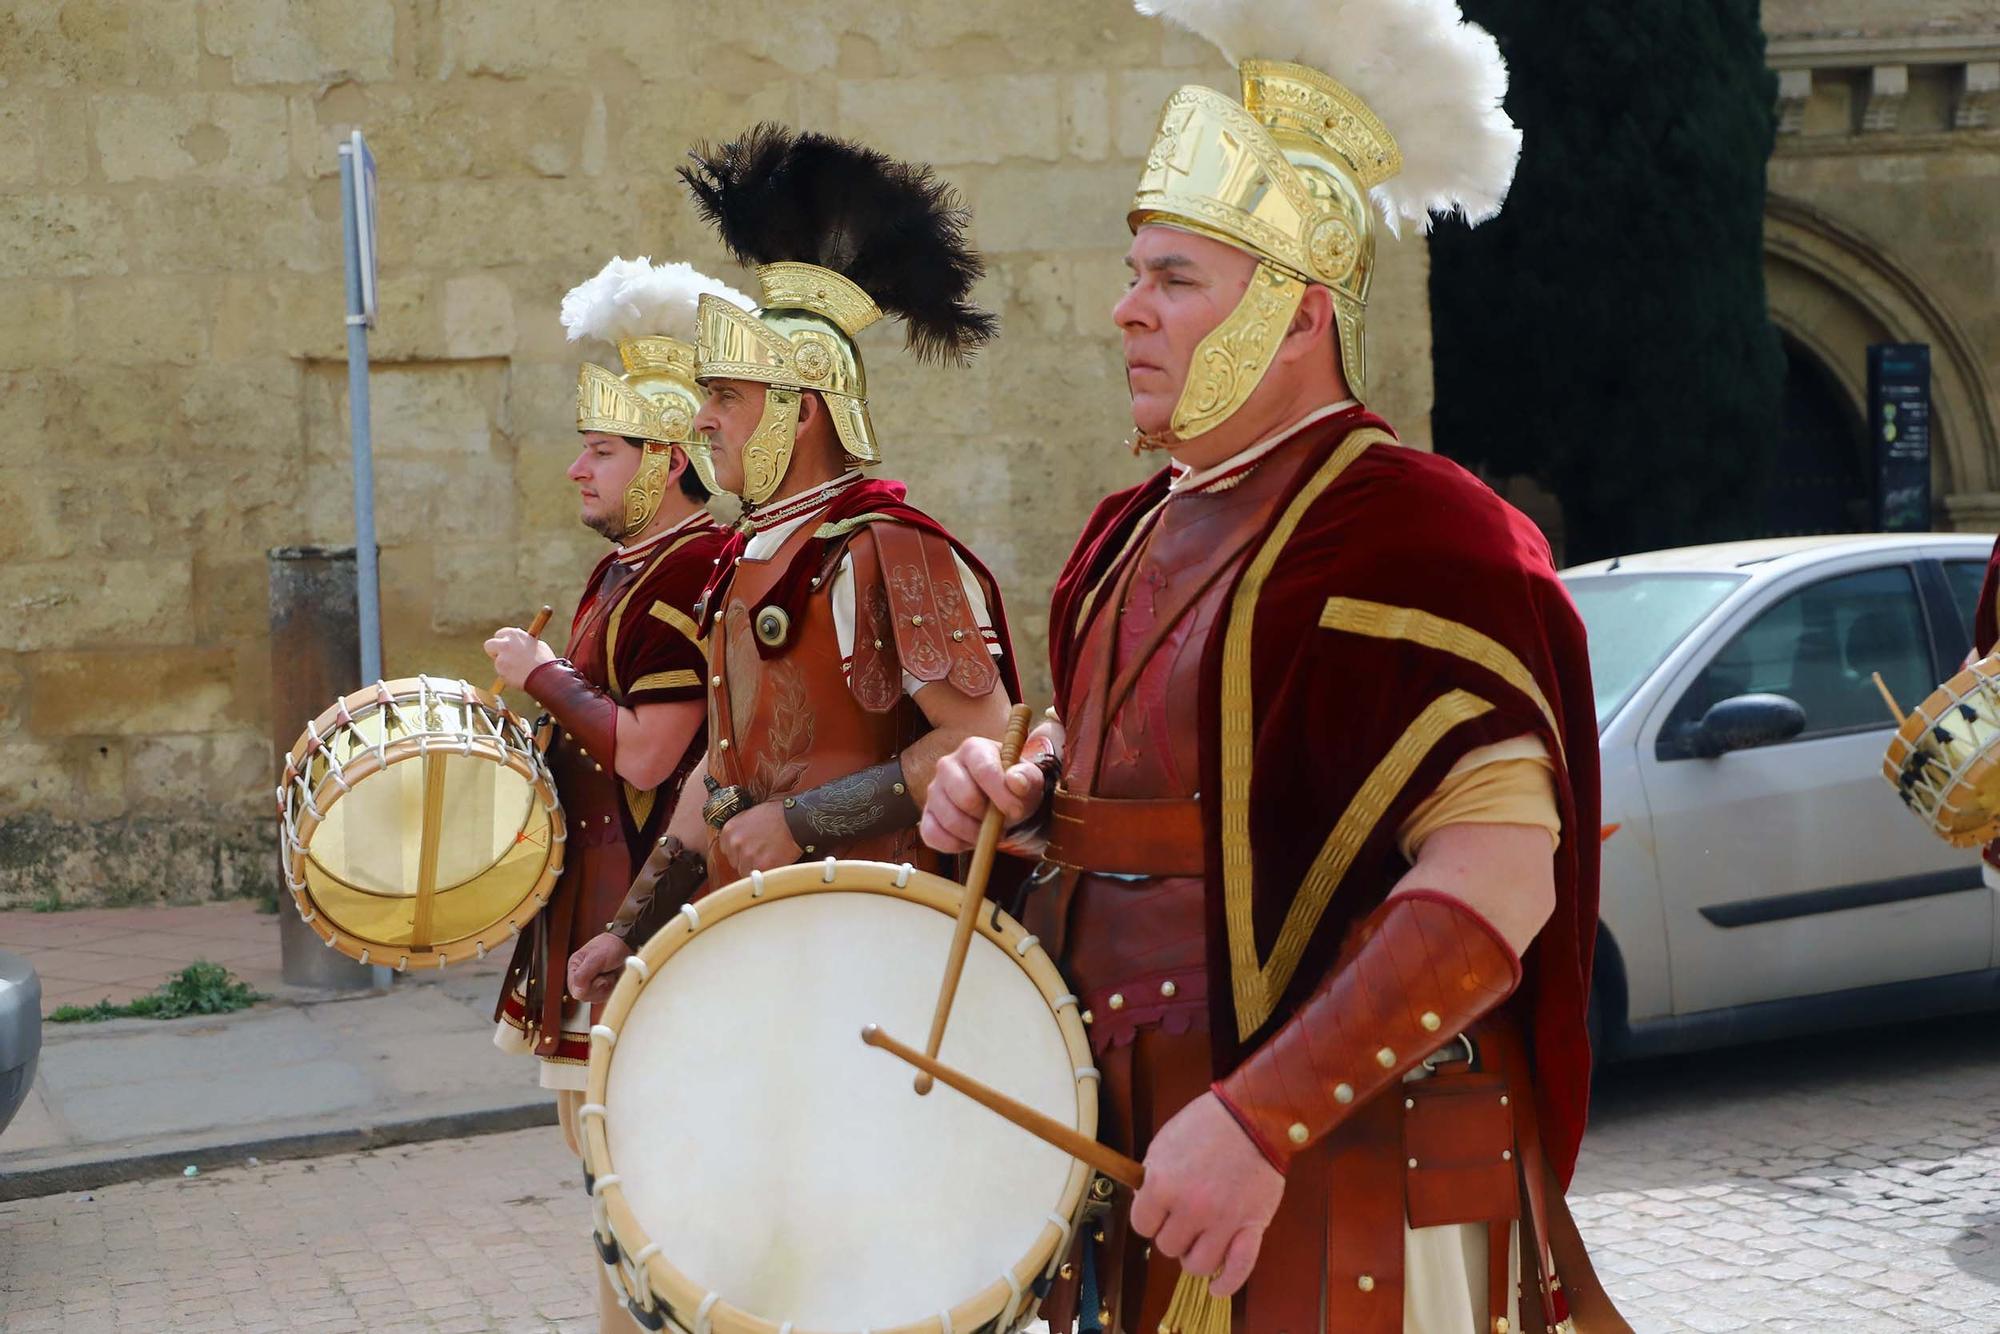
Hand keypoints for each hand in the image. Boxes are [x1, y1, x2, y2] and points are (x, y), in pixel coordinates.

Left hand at [485, 626, 555, 690]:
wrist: (544, 675)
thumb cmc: (544, 661)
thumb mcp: (536, 645)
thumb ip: (524, 643)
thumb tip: (519, 643)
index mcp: (515, 634)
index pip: (500, 634)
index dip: (503, 641)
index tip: (506, 647)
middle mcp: (506, 642)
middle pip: (489, 644)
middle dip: (494, 652)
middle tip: (503, 659)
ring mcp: (502, 654)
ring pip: (496, 662)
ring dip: (503, 666)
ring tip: (519, 671)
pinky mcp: (500, 667)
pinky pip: (501, 672)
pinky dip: (507, 675)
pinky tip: (519, 676)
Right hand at [566, 931, 631, 1004]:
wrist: (627, 944)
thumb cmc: (611, 946)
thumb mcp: (596, 958)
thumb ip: (583, 975)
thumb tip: (577, 993)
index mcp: (574, 967)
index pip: (575, 989)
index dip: (588, 988)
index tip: (599, 978)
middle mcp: (582, 976)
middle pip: (586, 996)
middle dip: (599, 987)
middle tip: (606, 974)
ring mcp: (593, 983)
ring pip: (597, 997)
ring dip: (607, 987)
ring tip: (610, 974)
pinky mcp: (603, 987)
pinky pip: (606, 996)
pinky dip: (613, 988)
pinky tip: (614, 978)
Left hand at [714, 800, 801, 871]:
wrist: (796, 820)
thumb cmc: (777, 815)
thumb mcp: (750, 814)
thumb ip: (739, 829)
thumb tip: (735, 842)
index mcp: (729, 830)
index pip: (726, 850)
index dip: (739, 851)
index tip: (749, 849)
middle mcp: (735, 843)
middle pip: (735, 862)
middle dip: (747, 860)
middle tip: (762, 852)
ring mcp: (747, 855)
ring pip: (746, 872)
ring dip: (756, 868)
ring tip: (769, 857)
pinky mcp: (761, 866)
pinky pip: (759, 877)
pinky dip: (766, 872)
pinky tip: (775, 862)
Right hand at [920, 736, 1043, 853]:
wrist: (1000, 802)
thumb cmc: (1013, 788)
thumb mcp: (1029, 780)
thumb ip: (1027, 777)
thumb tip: (1015, 781)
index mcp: (973, 749)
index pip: (984, 770)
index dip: (1002, 795)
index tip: (1017, 810)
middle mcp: (947, 765)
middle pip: (965, 798)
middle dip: (988, 818)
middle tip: (1001, 822)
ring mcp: (934, 790)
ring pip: (950, 820)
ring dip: (974, 834)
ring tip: (988, 831)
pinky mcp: (927, 815)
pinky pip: (933, 835)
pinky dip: (955, 844)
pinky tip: (970, 839)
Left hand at [1130, 1091, 1284, 1296]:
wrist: (1253, 1115)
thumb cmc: (1207, 1124)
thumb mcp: (1164, 1143)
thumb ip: (1152, 1178)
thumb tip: (1145, 1204)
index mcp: (1163, 1184)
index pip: (1142, 1225)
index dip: (1150, 1218)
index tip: (1159, 1211)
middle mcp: (1191, 1208)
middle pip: (1168, 1247)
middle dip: (1173, 1233)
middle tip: (1183, 1218)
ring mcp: (1223, 1220)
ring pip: (1198, 1265)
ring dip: (1195, 1256)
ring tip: (1200, 1240)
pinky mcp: (1251, 1226)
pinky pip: (1238, 1269)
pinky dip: (1227, 1284)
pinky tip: (1217, 1287)